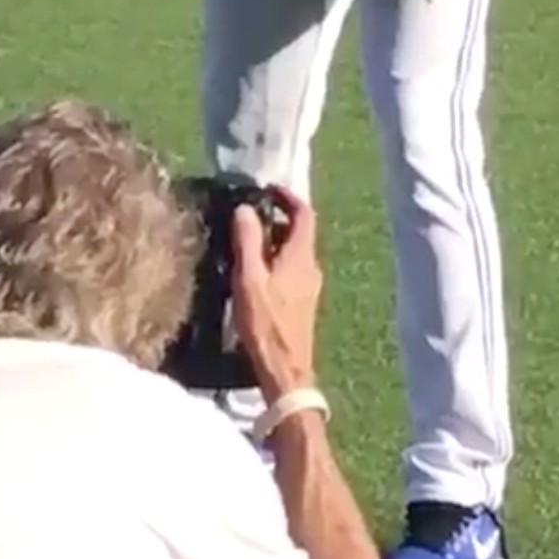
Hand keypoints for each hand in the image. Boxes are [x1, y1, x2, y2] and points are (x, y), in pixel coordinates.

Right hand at [229, 187, 321, 402]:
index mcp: (302, 257)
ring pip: (296, 250)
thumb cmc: (265, 324)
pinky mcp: (303, 301)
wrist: (284, 369)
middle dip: (279, 216)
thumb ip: (248, 242)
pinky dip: (277, 257)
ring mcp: (309, 286)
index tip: (268, 189)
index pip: (305, 214)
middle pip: (301, 231)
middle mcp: (311, 267)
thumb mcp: (250, 279)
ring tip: (248, 237)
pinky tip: (256, 269)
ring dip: (276, 238)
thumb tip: (246, 209)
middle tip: (252, 212)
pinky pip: (293, 267)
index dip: (289, 196)